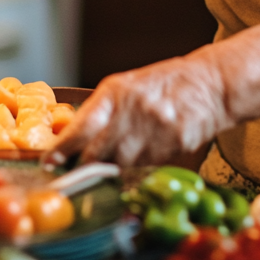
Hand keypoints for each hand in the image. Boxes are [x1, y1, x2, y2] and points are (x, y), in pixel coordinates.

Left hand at [44, 52, 232, 166]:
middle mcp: (132, 110)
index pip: (81, 127)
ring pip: (120, 165)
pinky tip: (140, 158)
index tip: (49, 163)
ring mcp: (154, 129)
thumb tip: (71, 140)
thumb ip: (104, 111)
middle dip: (82, 168)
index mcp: (116, 92)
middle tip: (73, 175)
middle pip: (96, 154)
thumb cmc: (165, 84)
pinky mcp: (174, 145)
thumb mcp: (128, 87)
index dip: (62, 149)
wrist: (211, 83)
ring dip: (110, 170)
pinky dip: (137, 168)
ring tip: (109, 167)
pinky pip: (145, 166)